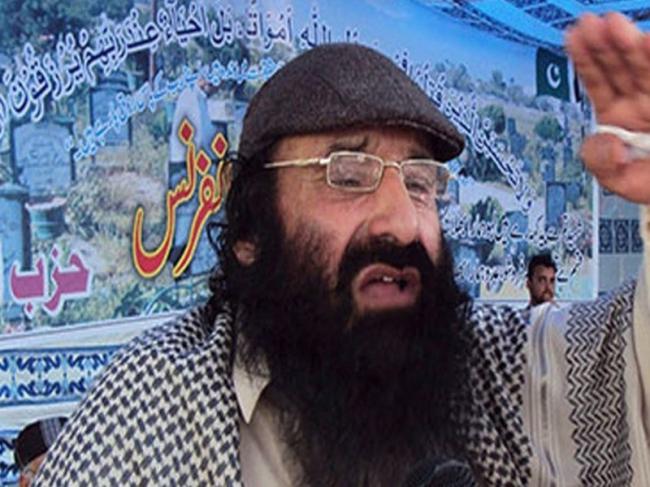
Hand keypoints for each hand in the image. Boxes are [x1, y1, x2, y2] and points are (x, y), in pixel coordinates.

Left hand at [565, 13, 649, 203]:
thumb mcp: (621, 182)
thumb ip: (600, 162)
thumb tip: (602, 140)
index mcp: (620, 118)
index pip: (598, 82)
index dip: (584, 59)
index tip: (572, 37)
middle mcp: (641, 101)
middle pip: (619, 67)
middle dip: (604, 44)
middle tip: (591, 23)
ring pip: (644, 66)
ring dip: (630, 44)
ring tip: (614, 25)